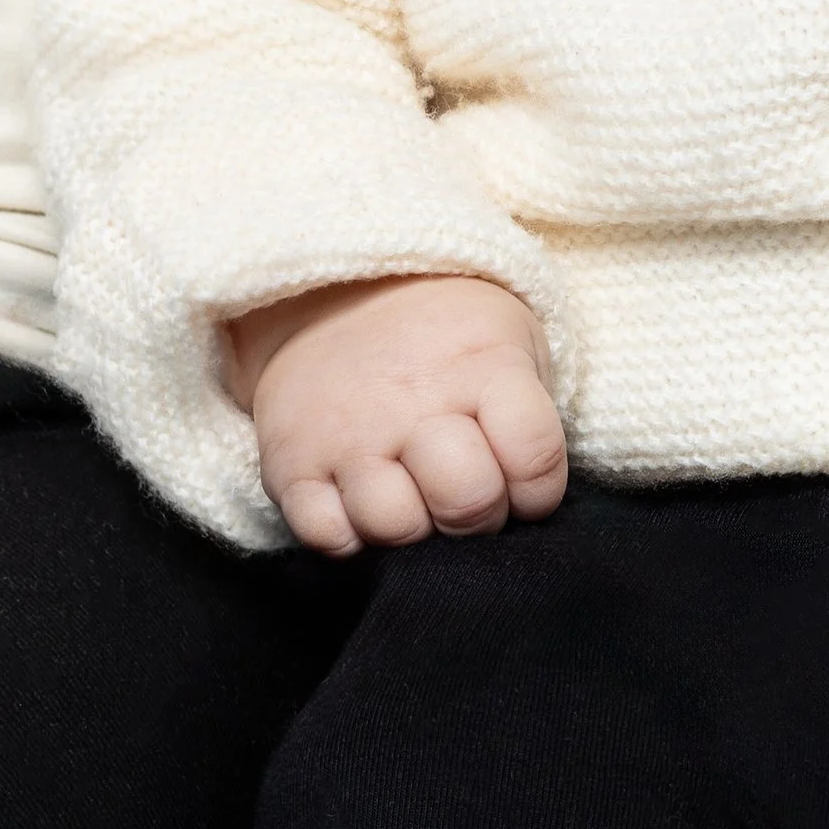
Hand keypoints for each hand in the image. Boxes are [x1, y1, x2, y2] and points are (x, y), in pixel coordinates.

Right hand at [226, 273, 568, 555]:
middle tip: (464, 494)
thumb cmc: (444, 338)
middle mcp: (413, 398)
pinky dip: (349, 537)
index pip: (534, 459)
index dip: (537, 490)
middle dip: (477, 515)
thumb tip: (530, 506)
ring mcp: (347, 432)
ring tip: (411, 494)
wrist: (332, 290)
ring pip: (395, 526)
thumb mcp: (512, 338)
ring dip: (412, 527)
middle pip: (466, 501)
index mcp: (481, 363)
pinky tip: (361, 503)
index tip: (521, 482)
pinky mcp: (291, 461)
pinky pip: (326, 537)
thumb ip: (532, 415)